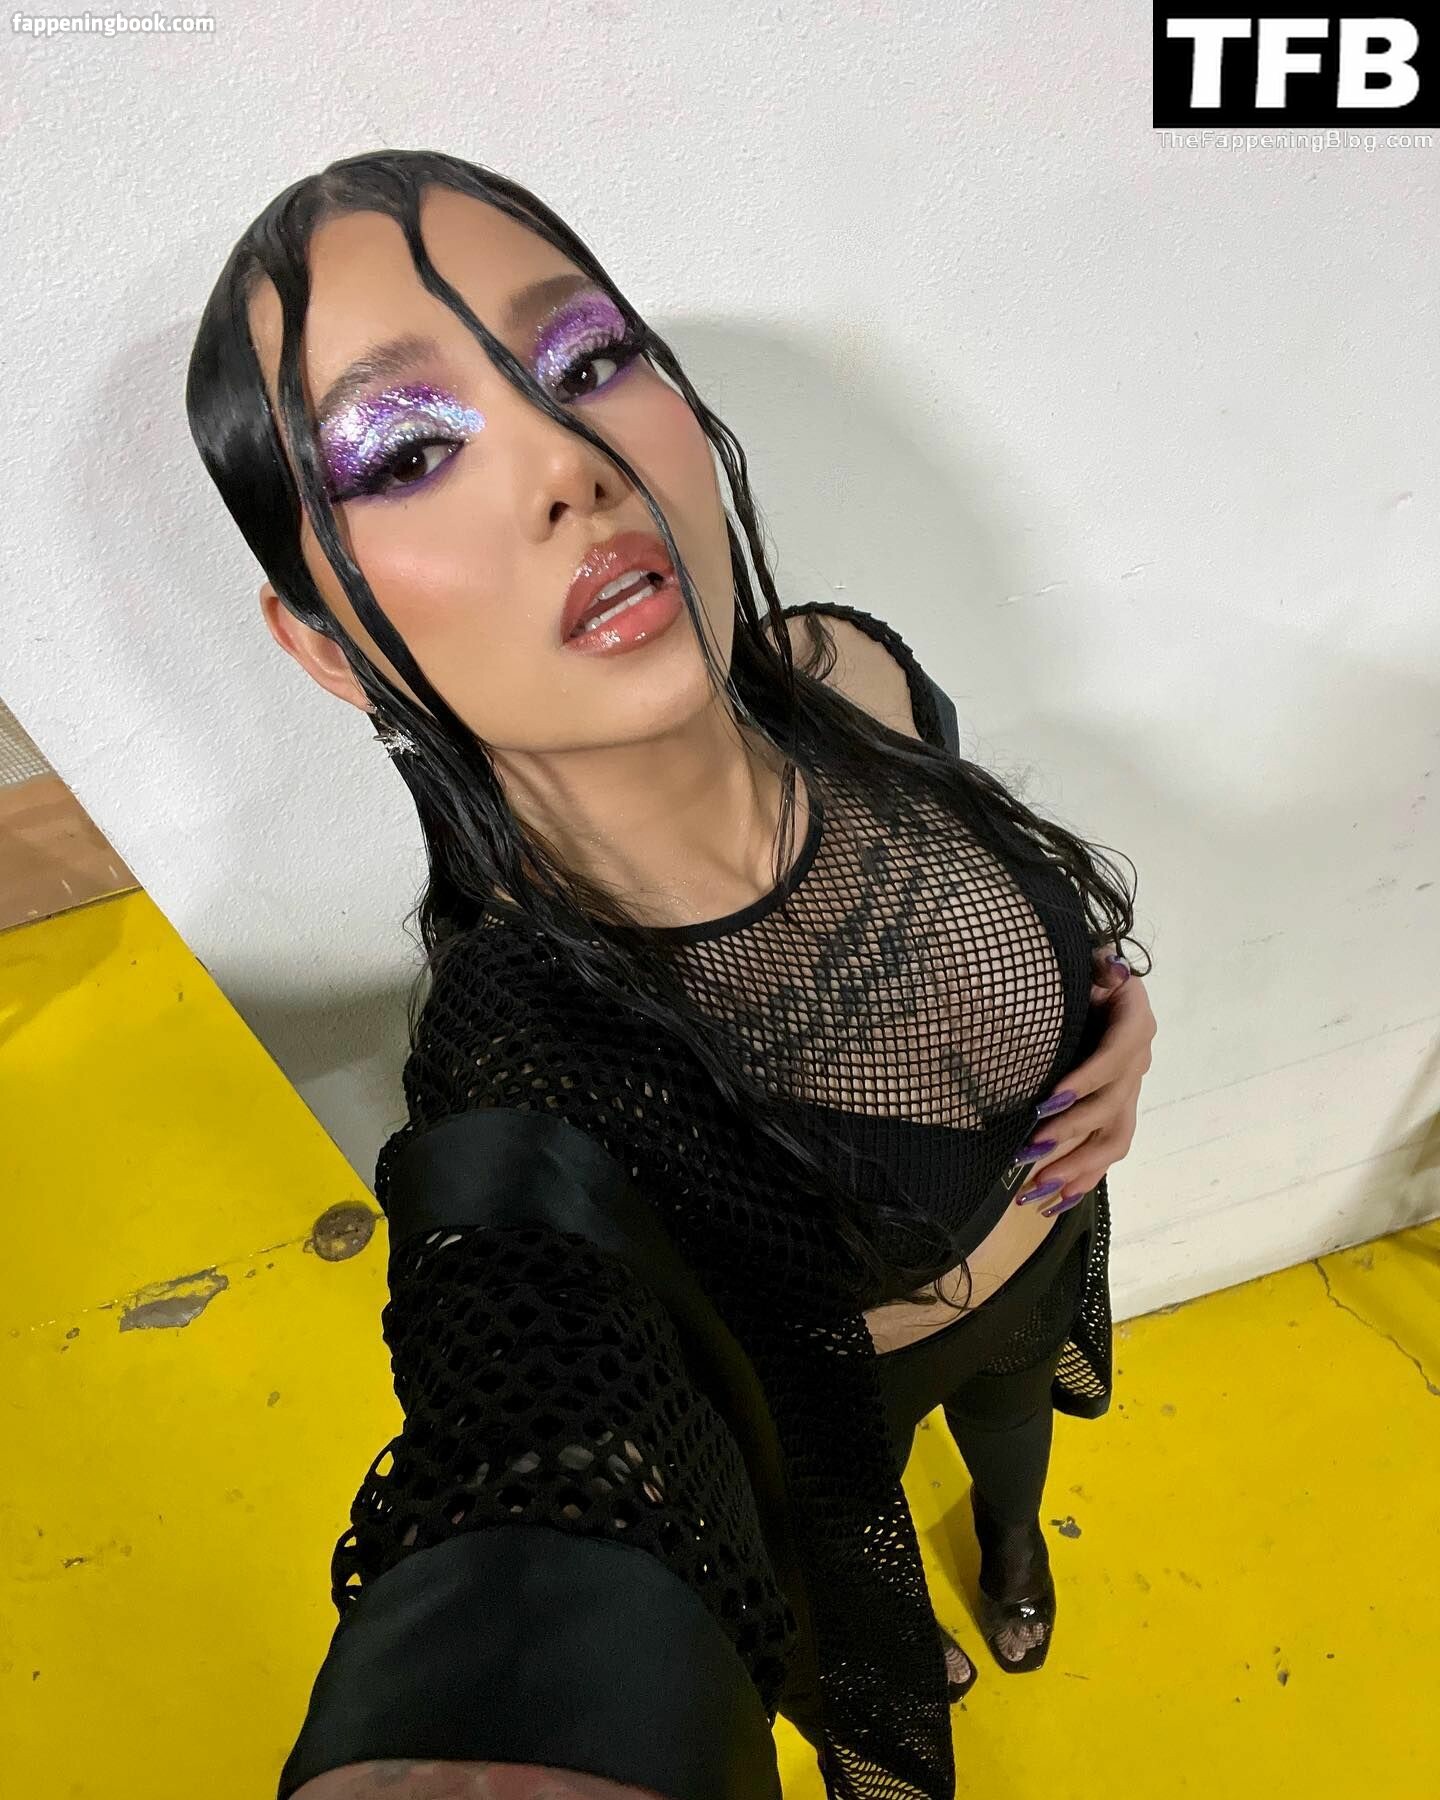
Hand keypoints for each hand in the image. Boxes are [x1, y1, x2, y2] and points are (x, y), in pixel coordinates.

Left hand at [1011, 951, 1154, 1212]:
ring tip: (1037, 1190)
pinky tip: (1052, 1203)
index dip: (1086, 1081)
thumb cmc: (1089, 971)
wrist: (1101, 983)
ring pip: (1111, 1142)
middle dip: (1070, 1135)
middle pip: (1112, 1110)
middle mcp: (1137, 1064)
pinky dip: (1080, 1181)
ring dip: (1074, 1169)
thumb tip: (1109, 966)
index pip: (1115, 1058)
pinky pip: (1104, 1155)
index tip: (1048, 1102)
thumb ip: (1100, 967)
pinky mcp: (1116, 1116)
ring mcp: (1129, 1094)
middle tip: (1029, 1153)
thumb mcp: (1091, 960)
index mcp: (1135, 1025)